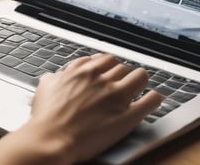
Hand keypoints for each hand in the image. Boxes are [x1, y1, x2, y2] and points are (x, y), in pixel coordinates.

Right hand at [24, 54, 163, 162]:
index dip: (109, 67)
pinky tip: (153, 99)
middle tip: (121, 84)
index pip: (106, 59)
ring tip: (138, 89)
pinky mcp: (128, 116)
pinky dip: (154, 98)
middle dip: (122, 75)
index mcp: (84, 72)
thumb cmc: (46, 118)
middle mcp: (103, 80)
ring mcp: (117, 97)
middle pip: (123, 67)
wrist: (51, 140)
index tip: (110, 72)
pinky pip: (151, 100)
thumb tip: (57, 76)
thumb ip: (56, 78)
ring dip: (139, 82)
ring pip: (140, 76)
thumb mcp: (45, 87)